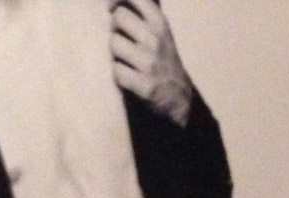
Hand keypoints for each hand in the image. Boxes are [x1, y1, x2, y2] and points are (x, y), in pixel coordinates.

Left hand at [110, 0, 192, 126]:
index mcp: (160, 23)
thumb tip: (117, 0)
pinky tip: (128, 77)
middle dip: (114, 27)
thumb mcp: (160, 30)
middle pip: (119, 17)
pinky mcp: (144, 86)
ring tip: (125, 60)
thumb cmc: (162, 58)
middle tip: (120, 37)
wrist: (178, 97)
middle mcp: (156, 39)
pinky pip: (117, 71)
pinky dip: (119, 76)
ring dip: (115, 53)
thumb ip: (144, 11)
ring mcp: (150, 63)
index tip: (111, 7)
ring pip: (114, 43)